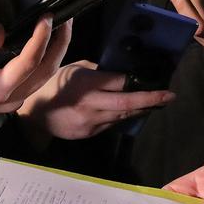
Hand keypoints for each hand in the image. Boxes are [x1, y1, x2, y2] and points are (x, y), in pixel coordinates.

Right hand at [0, 18, 70, 126]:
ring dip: (57, 50)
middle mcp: (13, 98)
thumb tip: (1, 28)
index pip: (28, 62)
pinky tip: (48, 41)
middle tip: (65, 16)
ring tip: (62, 25)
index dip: (41, 38)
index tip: (47, 16)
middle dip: (60, 42)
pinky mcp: (15, 98)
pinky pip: (39, 77)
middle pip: (47, 70)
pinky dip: (48, 57)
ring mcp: (16, 101)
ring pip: (46, 75)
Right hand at [16, 61, 174, 142]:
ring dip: (141, 109)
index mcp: (86, 83)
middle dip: (150, 99)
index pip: (119, 82)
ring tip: (157, 102)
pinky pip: (111, 125)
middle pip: (126, 103)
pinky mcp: (88, 134)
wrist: (34, 113)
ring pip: (122, 116)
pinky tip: (132, 111)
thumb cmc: (55, 84)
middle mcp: (90, 104)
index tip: (156, 77)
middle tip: (169, 96)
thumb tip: (122, 73)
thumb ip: (98, 72)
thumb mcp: (75, 69)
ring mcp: (89, 122)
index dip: (138, 81)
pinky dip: (123, 117)